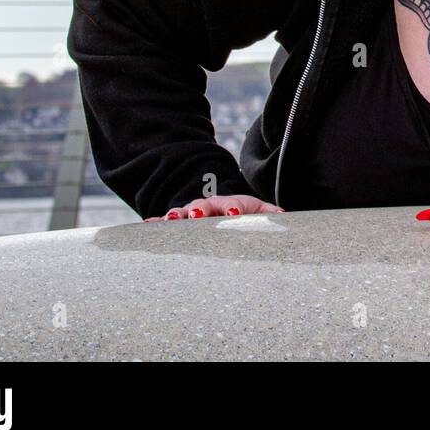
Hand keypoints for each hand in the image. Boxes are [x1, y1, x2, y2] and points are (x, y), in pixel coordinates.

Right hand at [144, 194, 284, 221]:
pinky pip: (167, 223)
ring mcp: (192, 213)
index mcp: (230, 204)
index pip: (231, 205)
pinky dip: (157, 223)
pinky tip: (148, 226)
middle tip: (196, 215)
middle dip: (199, 210)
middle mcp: (208, 206)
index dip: (232, 208)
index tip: (233, 212)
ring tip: (170, 220)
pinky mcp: (181, 223)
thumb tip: (282, 216)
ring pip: (182, 213)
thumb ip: (268, 213)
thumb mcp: (258, 211)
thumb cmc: (244, 212)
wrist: (226, 207)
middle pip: (203, 206)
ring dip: (176, 216)